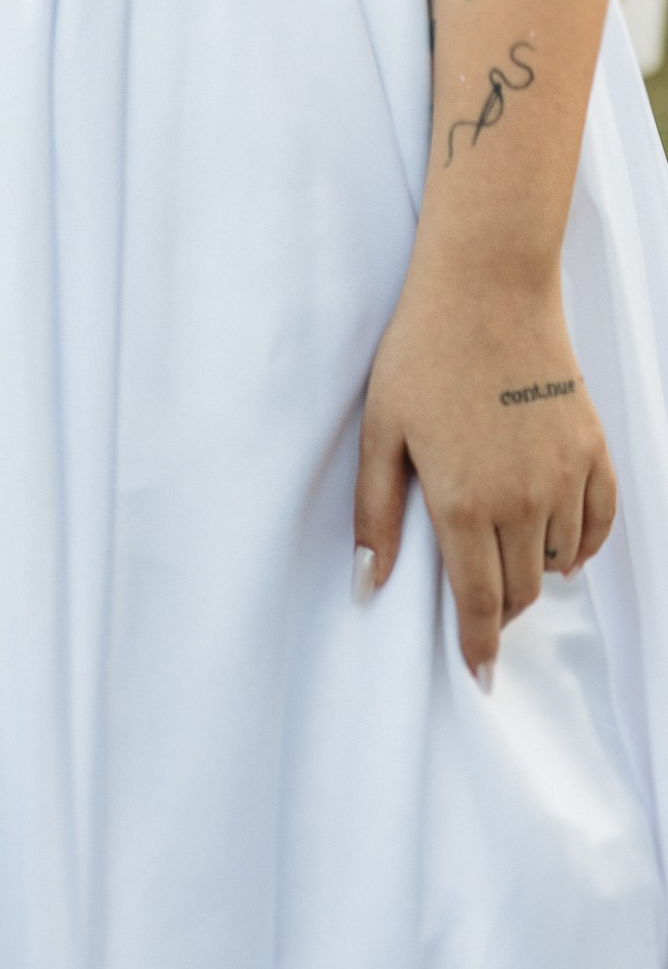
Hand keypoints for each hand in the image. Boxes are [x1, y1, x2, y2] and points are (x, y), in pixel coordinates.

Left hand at [355, 275, 615, 689]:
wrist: (487, 291)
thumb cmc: (420, 358)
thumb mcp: (379, 435)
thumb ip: (376, 516)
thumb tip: (369, 585)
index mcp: (464, 503)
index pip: (478, 601)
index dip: (479, 646)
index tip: (479, 678)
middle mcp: (524, 499)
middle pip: (521, 589)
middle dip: (500, 612)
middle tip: (478, 616)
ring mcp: (567, 473)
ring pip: (561, 559)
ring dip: (535, 574)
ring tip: (506, 566)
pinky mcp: (594, 446)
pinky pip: (600, 520)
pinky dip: (582, 543)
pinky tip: (561, 548)